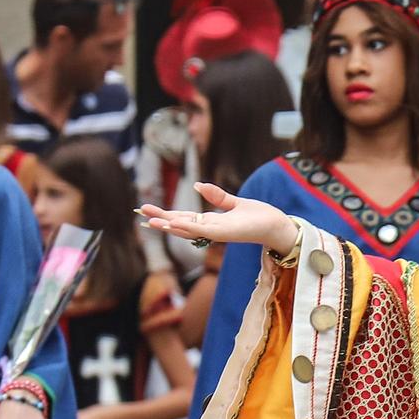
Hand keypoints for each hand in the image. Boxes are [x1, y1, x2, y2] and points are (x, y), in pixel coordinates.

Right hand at [140, 181, 298, 253]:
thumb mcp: (234, 202)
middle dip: (161, 220)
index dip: (166, 215)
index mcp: (211, 222)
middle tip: (141, 214)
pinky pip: (202, 230)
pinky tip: (174, 224)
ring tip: (151, 223)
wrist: (276, 225)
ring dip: (169, 227)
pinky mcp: (225, 233)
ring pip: (187, 230)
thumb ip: (217, 195)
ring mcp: (216, 233)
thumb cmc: (258, 217)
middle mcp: (211, 229)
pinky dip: (187, 227)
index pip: (184, 218)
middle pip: (180, 225)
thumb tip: (198, 185)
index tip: (148, 211)